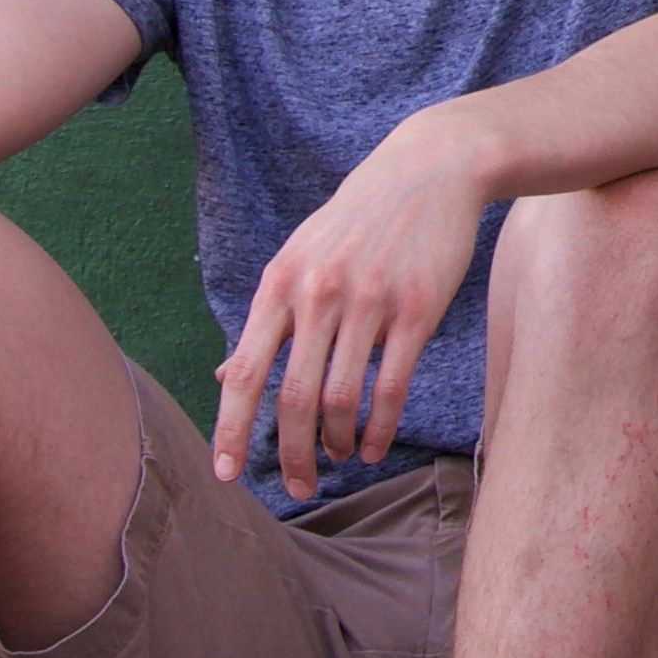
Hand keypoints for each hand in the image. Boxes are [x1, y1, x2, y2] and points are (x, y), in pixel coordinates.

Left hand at [215, 109, 489, 498]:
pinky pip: (390, 387)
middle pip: (293, 398)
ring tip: (339, 457)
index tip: (227, 474)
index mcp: (281, 282)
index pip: (247, 372)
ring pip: (341, 399)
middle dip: (291, 454)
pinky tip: (373, 446)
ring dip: (336, 443)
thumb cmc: (358, 221)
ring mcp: (368, 301)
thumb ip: (267, 319)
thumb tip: (225, 379)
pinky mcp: (415, 309)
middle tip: (297, 487)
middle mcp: (319, 293)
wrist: (431, 169)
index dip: (232, 430)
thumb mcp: (300, 257)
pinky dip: (379, 429)